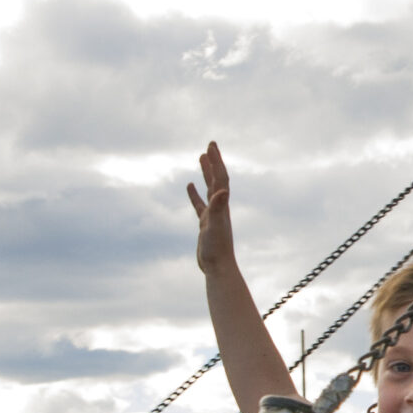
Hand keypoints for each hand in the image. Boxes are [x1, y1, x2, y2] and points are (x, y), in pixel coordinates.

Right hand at [186, 143, 236, 275]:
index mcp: (221, 205)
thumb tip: (223, 190)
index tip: (211, 146)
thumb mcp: (215, 225)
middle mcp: (219, 207)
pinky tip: (189, 185)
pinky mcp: (205, 224)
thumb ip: (218, 208)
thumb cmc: (217, 248)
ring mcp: (212, 215)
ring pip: (209, 189)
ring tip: (201, 158)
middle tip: (210, 145)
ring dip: (206, 173)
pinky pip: (199, 204)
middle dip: (213, 161)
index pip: (220, 178)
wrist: (218, 267)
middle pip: (216, 179)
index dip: (216, 161)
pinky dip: (195, 193)